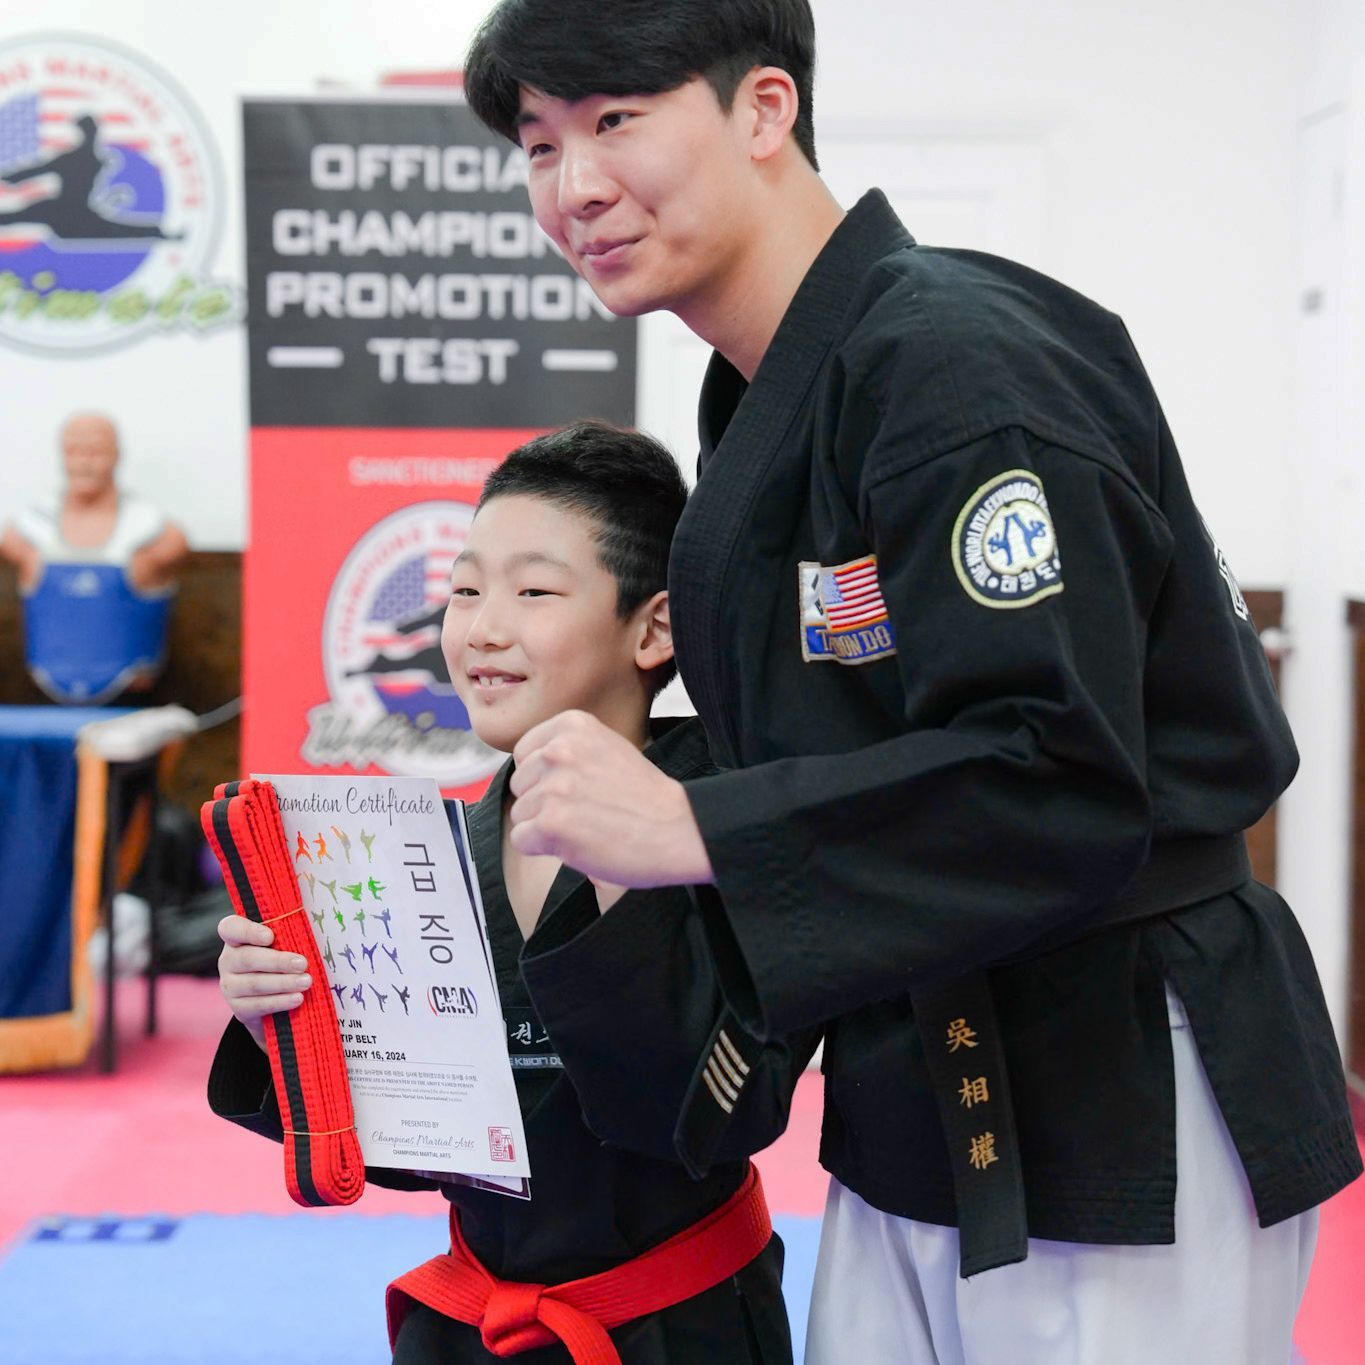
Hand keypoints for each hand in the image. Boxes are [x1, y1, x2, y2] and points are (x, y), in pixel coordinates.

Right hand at [216, 915, 312, 1050]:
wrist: (273, 1005)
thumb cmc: (283, 963)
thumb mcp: (283, 946)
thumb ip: (288, 935)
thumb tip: (313, 924)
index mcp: (237, 939)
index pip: (231, 928)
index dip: (248, 931)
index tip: (270, 936)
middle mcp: (228, 961)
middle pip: (247, 958)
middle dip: (278, 961)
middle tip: (302, 964)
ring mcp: (230, 986)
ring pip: (254, 983)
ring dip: (283, 983)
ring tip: (306, 982)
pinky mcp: (239, 1009)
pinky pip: (258, 1005)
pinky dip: (280, 1001)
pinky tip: (297, 998)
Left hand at [509, 711, 713, 888]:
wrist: (677, 828)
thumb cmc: (646, 798)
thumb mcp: (607, 748)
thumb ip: (568, 750)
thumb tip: (524, 766)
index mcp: (572, 725)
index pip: (525, 753)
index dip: (544, 778)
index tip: (575, 789)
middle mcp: (559, 750)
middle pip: (520, 784)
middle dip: (543, 802)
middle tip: (585, 810)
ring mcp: (553, 786)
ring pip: (520, 814)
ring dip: (546, 828)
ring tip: (586, 826)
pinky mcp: (550, 823)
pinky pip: (522, 839)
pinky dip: (544, 849)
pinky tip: (577, 844)